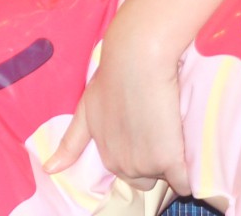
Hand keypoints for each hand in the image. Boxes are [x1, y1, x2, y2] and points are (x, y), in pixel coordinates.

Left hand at [45, 10, 189, 196]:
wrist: (136, 59)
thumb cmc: (112, 77)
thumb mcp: (86, 109)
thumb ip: (71, 142)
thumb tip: (48, 170)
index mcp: (106, 155)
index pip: (130, 172)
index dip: (142, 154)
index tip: (148, 133)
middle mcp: (123, 166)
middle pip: (149, 178)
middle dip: (158, 160)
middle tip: (162, 128)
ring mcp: (145, 165)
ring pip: (168, 177)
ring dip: (175, 161)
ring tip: (174, 128)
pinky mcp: (169, 160)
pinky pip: (186, 182)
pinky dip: (192, 172)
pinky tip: (192, 152)